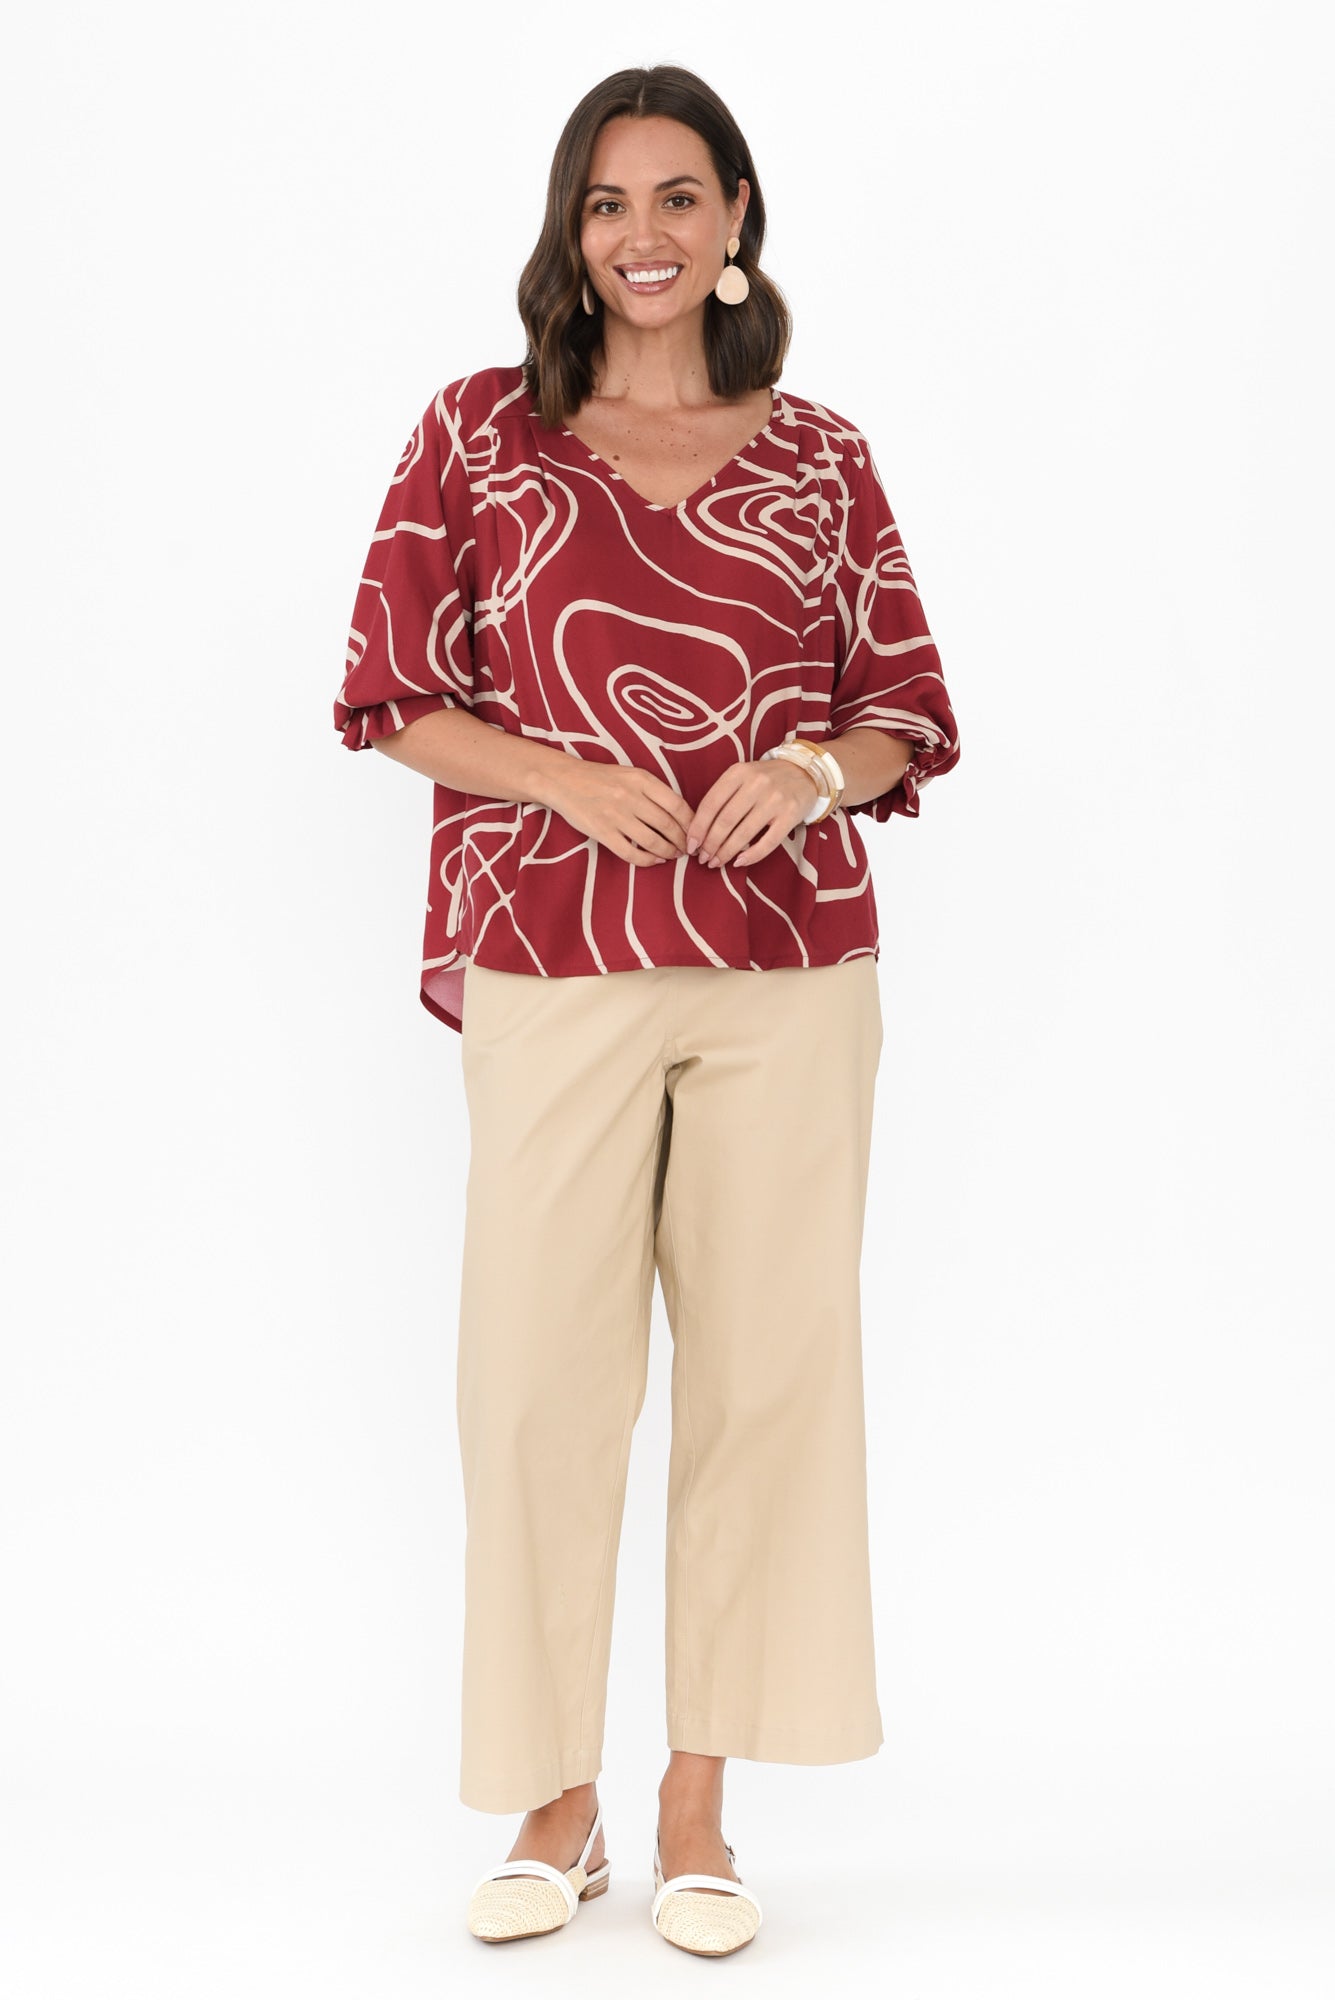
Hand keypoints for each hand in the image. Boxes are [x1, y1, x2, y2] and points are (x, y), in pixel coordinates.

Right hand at [546, 758, 694, 864]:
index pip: (677, 804)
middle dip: (683, 841)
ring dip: (669, 852)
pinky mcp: (602, 832)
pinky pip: (631, 853)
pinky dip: (648, 860)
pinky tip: (655, 860)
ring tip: (674, 855)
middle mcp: (630, 796)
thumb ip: (653, 790)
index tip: (697, 832)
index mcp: (641, 779)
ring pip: (653, 841)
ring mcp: (616, 816)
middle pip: (668, 825)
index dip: (691, 823)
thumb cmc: (600, 778)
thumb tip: (680, 814)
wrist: (563, 780)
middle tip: (688, 849)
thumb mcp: (630, 774)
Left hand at [688, 757, 822, 868]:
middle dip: (710, 844)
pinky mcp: (790, 815)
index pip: (711, 803)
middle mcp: (756, 783)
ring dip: (726, 852)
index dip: (698, 827)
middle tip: (703, 858)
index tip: (691, 845)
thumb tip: (699, 830)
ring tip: (716, 862)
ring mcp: (775, 799)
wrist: (804, 772)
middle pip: (725, 821)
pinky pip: (767, 842)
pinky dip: (751, 855)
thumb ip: (723, 796)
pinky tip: (739, 862)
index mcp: (738, 772)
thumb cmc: (765, 779)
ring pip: (743, 833)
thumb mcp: (742, 776)